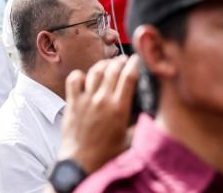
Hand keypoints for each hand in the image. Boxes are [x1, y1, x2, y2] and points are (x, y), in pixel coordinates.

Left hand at [58, 54, 139, 173]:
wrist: (81, 163)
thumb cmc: (106, 154)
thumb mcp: (129, 139)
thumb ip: (139, 123)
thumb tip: (149, 111)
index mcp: (119, 108)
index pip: (129, 76)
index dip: (134, 63)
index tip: (137, 59)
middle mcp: (103, 100)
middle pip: (113, 69)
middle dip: (120, 61)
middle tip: (123, 61)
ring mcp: (86, 100)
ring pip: (95, 71)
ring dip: (103, 65)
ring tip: (108, 64)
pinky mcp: (73, 103)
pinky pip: (74, 79)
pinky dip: (79, 75)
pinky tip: (85, 77)